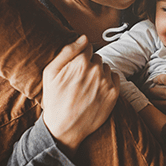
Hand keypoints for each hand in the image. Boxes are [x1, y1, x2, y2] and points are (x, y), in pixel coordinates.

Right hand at [42, 36, 119, 156]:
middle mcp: (96, 70)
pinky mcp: (114, 94)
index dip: (80, 57)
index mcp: (80, 62)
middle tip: (80, 80)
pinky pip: (115, 78)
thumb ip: (67, 51)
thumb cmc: (55, 99)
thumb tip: (83, 37)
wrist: (64, 128)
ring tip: (88, 87)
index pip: (87, 47)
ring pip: (106, 68)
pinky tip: (97, 91)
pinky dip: (108, 82)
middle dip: (90, 65)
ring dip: (100, 74)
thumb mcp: (50, 72)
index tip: (75, 67)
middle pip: (97, 58)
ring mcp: (107, 82)